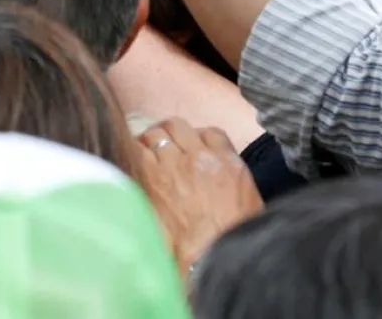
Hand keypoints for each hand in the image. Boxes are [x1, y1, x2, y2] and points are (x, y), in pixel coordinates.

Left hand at [138, 116, 261, 272]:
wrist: (208, 255)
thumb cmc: (231, 238)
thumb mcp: (249, 205)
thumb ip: (235, 182)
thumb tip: (221, 182)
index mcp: (228, 163)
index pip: (211, 134)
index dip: (200, 139)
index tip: (194, 148)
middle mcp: (198, 157)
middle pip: (179, 126)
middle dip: (171, 133)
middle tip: (164, 145)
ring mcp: (172, 164)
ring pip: (155, 134)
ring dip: (150, 140)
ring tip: (146, 151)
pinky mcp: (149, 176)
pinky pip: (136, 150)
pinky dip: (134, 151)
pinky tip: (131, 159)